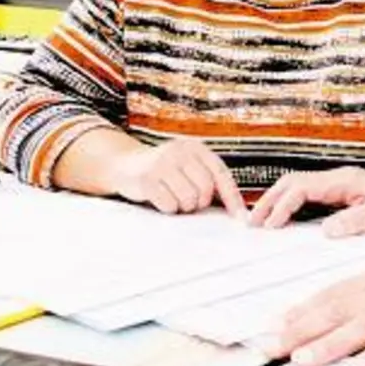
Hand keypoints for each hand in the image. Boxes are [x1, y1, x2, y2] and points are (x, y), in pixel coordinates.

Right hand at [113, 138, 244, 217]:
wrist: (124, 165)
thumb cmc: (163, 171)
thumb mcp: (188, 167)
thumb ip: (209, 181)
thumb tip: (238, 211)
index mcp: (195, 148)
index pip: (221, 173)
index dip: (232, 197)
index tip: (240, 217)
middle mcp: (180, 152)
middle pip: (206, 189)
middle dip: (199, 202)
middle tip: (187, 200)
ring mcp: (162, 164)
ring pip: (189, 199)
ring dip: (183, 206)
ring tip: (173, 197)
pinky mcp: (146, 179)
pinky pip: (169, 205)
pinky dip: (168, 208)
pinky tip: (160, 199)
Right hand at [248, 166, 364, 234]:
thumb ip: (357, 220)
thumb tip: (327, 231)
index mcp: (344, 181)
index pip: (302, 187)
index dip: (282, 205)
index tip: (271, 227)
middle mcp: (337, 179)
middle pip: (292, 183)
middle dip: (269, 201)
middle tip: (251, 225)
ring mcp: (337, 185)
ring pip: (296, 188)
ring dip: (276, 202)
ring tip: (259, 223)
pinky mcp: (339, 194)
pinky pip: (306, 196)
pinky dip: (289, 205)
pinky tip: (283, 221)